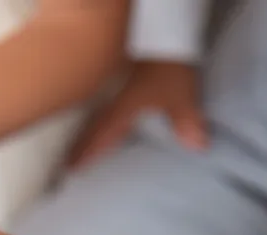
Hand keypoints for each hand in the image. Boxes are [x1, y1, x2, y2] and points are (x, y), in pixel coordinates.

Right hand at [67, 60, 207, 168]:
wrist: (162, 34)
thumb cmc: (167, 66)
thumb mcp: (179, 95)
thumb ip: (186, 121)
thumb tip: (198, 146)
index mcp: (123, 109)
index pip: (101, 135)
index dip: (87, 152)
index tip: (72, 168)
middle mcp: (115, 101)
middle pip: (94, 128)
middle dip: (81, 145)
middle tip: (68, 162)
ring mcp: (117, 89)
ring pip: (98, 117)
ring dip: (88, 133)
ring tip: (77, 147)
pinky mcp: (125, 81)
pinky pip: (107, 106)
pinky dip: (100, 119)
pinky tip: (102, 122)